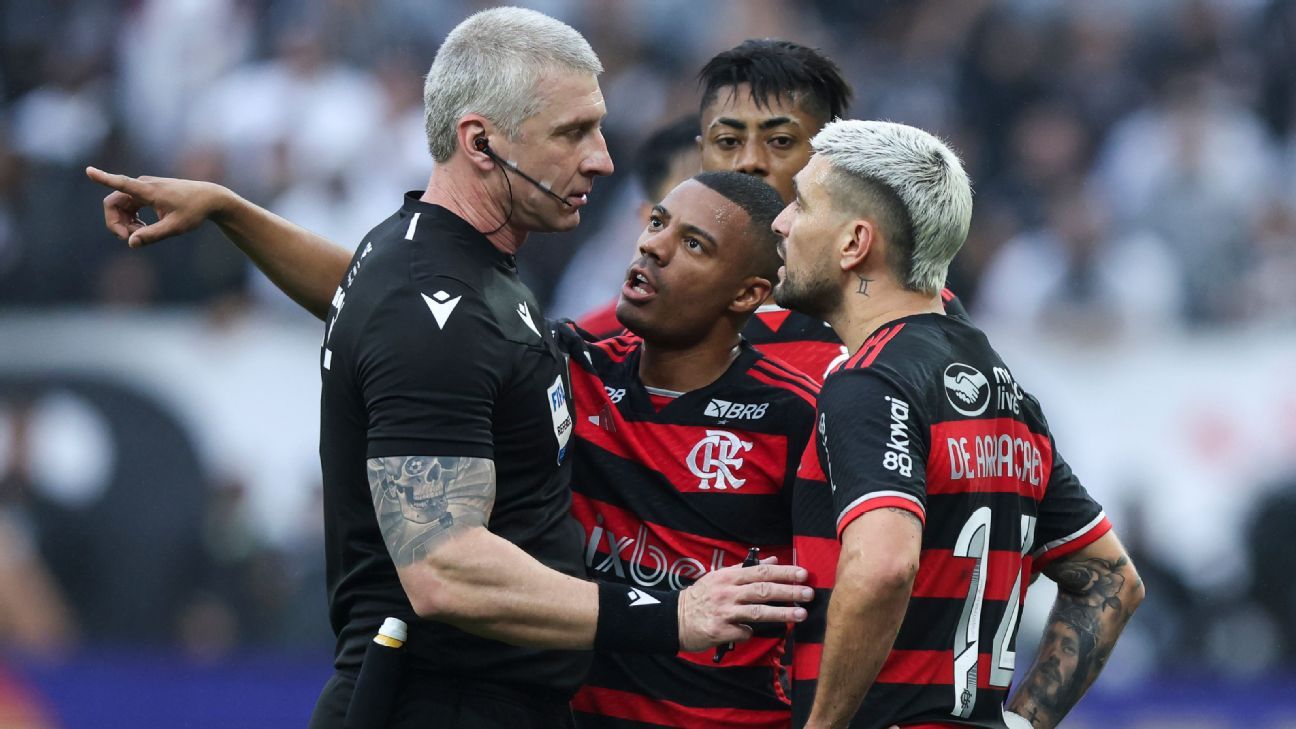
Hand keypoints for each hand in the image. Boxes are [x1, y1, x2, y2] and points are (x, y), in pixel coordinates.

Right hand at [85, 167, 229, 247]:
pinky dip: (131, 220)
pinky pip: (128, 206)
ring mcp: (143, 188)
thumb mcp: (175, 227)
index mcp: (148, 190)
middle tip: (130, 239)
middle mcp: (143, 185)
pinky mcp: (146, 193)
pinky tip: (143, 229)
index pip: (121, 183)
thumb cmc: (194, 211)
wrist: (209, 199)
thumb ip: (153, 235)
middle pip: (113, 203)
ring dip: (125, 223)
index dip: (103, 178)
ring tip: (142, 235)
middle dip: (116, 223)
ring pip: (120, 206)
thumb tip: (131, 243)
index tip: (88, 171)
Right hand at [676, 557, 810, 651]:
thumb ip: (746, 569)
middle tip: (809, 593)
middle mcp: (727, 592)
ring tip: (801, 614)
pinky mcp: (720, 630)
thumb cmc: (701, 596)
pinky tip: (752, 632)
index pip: (761, 571)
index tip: (803, 574)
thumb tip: (772, 559)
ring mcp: (724, 612)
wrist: (675, 619)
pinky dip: (751, 633)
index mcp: (728, 576)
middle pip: (763, 590)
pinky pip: (744, 632)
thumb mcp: (720, 577)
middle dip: (788, 591)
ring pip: (758, 612)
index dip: (784, 572)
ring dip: (782, 613)